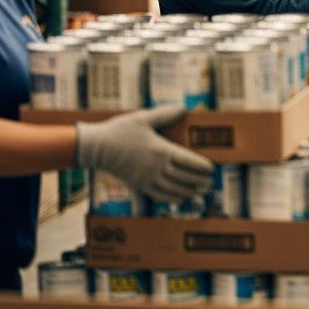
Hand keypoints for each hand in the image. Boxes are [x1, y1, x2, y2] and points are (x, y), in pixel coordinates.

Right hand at [76, 107, 213, 202]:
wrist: (97, 148)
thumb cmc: (120, 131)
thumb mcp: (144, 118)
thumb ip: (165, 114)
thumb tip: (184, 108)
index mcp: (161, 150)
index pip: (187, 160)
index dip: (201, 166)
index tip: (211, 169)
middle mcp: (156, 167)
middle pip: (183, 177)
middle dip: (198, 180)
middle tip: (210, 183)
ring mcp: (147, 179)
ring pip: (172, 189)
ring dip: (188, 191)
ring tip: (199, 192)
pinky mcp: (137, 186)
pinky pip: (157, 195)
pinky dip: (170, 199)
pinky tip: (178, 200)